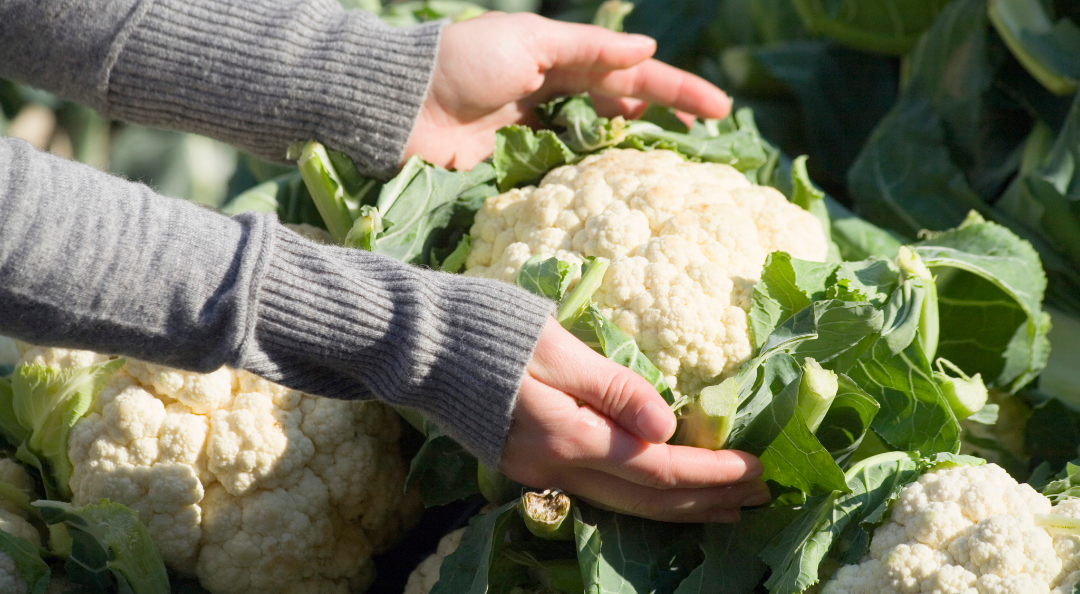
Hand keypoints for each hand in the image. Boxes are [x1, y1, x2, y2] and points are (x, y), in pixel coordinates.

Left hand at [404, 12, 731, 169]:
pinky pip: (564, 170)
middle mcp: (554, 91)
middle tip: (708, 145)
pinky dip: (591, 177)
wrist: (400, 104)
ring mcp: (536, 129)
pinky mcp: (515, 163)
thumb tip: (646, 49)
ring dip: (634, 150)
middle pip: (623, 106)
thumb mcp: (530, 43)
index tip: (719, 110)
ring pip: (599, 140)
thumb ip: (588, 48)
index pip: (632, 72)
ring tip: (675, 171)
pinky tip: (617, 190)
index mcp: (560, 56)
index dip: (677, 90)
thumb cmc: (463, 61)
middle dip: (666, 120)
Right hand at [501, 317, 768, 522]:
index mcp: (566, 435)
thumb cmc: (487, 331)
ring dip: (681, 508)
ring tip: (728, 507)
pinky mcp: (527, 464)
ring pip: (624, 506)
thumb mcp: (555, 346)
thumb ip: (612, 387)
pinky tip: (663, 494)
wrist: (417, 346)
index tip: (756, 468)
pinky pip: (600, 494)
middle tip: (762, 495)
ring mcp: (538, 472)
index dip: (711, 473)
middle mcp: (554, 467)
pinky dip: (643, 497)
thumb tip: (668, 427)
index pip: (657, 469)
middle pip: (647, 500)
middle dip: (708, 500)